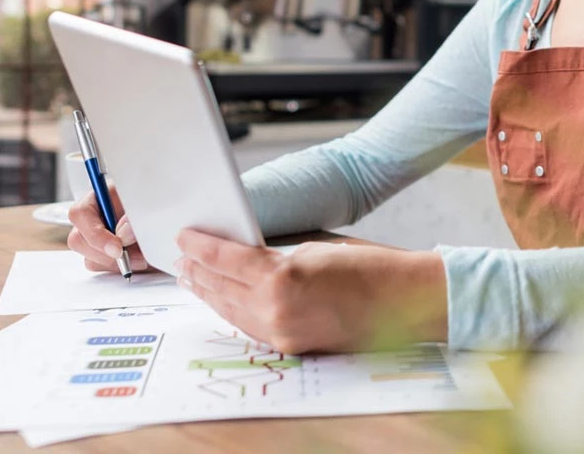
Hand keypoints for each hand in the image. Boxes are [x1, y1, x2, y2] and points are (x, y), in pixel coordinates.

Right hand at [66, 186, 148, 273]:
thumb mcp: (144, 202)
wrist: (163, 215)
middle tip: (134, 256)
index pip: (80, 215)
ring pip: (90, 260)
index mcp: (96, 199)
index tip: (117, 248)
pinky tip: (138, 260)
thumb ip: (132, 216)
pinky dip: (121, 268)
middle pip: (79, 241)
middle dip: (106, 254)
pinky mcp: (103, 256)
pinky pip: (103, 269)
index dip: (95, 234)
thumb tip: (123, 234)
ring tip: (142, 256)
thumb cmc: (151, 202)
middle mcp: (91, 220)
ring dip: (116, 263)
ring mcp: (95, 240)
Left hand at [173, 230, 447, 354]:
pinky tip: (223, 300)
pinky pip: (251, 327)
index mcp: (280, 277)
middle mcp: (276, 309)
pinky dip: (232, 311)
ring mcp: (283, 332)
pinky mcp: (292, 346)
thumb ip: (273, 255)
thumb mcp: (312, 247)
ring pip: (231, 311)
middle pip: (222, 287)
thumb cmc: (367, 265)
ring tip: (191, 278)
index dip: (201, 246)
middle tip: (178, 257)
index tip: (184, 236)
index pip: (226, 259)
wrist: (404, 301)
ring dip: (209, 294)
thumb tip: (241, 254)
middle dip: (198, 271)